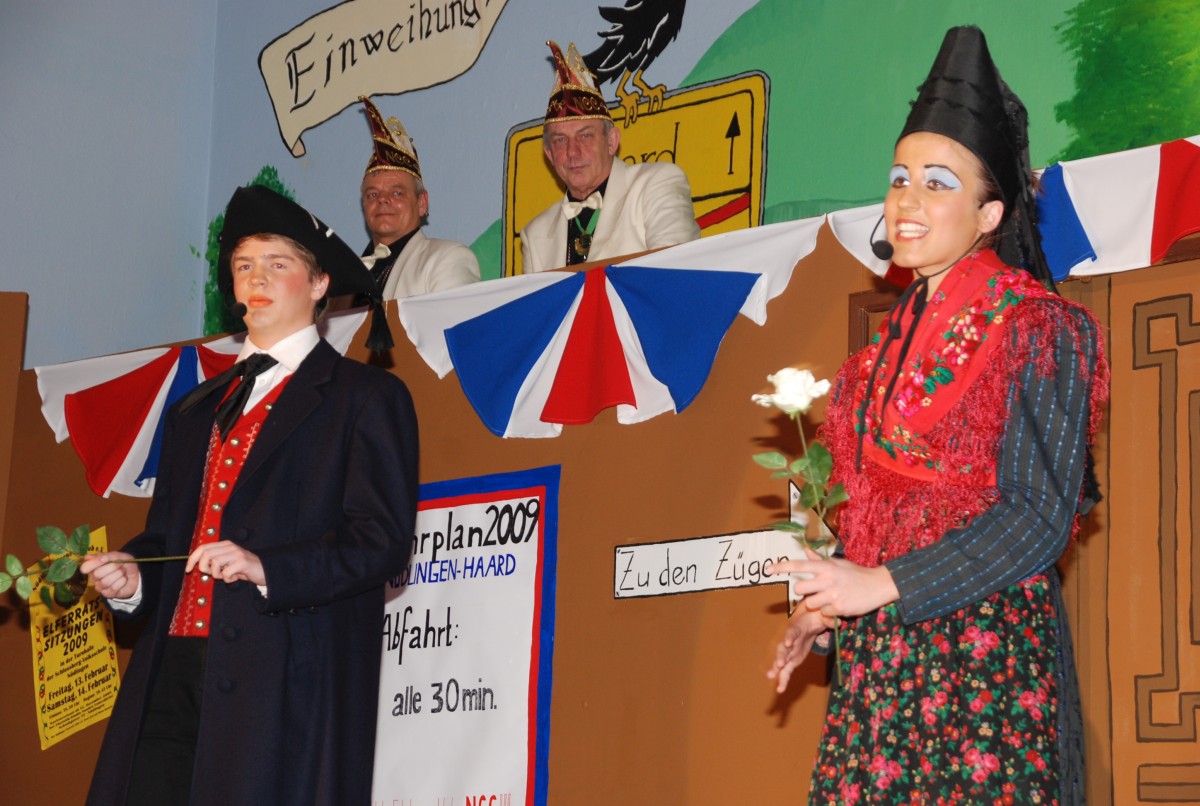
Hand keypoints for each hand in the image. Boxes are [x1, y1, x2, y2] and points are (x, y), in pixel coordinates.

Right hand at [79, 552, 140, 599]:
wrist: (136, 574)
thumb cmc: (124, 564)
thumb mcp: (119, 556)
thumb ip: (109, 555)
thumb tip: (98, 558)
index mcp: (94, 566)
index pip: (85, 567)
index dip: (94, 563)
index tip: (105, 559)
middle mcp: (94, 577)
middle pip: (96, 574)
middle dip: (112, 567)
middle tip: (120, 565)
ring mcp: (100, 586)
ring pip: (105, 582)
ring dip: (118, 574)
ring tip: (122, 572)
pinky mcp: (107, 594)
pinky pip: (113, 588)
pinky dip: (121, 581)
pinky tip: (124, 579)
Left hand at [185, 541, 265, 586]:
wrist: (264, 570)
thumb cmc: (243, 568)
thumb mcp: (227, 563)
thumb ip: (214, 562)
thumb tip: (197, 566)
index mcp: (225, 545)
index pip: (202, 547)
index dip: (192, 559)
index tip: (188, 569)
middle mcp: (230, 546)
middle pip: (206, 554)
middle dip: (204, 567)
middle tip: (212, 574)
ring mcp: (237, 553)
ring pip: (215, 563)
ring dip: (217, 574)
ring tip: (226, 575)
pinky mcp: (243, 562)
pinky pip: (226, 572)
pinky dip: (228, 579)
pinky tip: (235, 577)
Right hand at [766, 607, 835, 693]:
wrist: (809, 623)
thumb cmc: (815, 618)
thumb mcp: (822, 617)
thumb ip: (828, 620)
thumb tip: (837, 623)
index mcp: (796, 629)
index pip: (792, 632)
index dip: (789, 637)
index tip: (788, 643)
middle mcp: (789, 641)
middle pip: (783, 649)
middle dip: (780, 656)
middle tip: (779, 664)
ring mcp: (789, 652)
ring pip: (781, 661)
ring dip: (776, 669)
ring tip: (770, 677)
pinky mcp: (792, 661)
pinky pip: (786, 671)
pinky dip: (783, 679)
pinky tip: (780, 689)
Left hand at [769, 548, 898, 618]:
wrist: (879, 585)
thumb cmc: (856, 574)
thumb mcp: (839, 564)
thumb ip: (820, 561)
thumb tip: (805, 550)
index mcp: (826, 566)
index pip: (799, 565)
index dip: (781, 567)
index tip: (767, 569)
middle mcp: (827, 579)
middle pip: (799, 589)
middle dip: (804, 593)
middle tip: (815, 592)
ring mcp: (833, 594)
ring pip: (809, 603)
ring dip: (816, 604)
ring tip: (830, 599)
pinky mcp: (839, 608)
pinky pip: (823, 613)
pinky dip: (829, 612)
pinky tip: (839, 606)